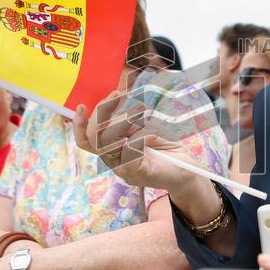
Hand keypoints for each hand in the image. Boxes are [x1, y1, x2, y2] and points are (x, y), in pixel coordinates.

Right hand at [74, 97, 197, 192]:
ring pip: (109, 140)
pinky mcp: (139, 172)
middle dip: (102, 112)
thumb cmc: (168, 150)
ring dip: (125, 120)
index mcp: (113, 153)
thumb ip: (128, 123)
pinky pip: (130, 147)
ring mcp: (125, 170)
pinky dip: (140, 134)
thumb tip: (115, 104)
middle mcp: (115, 163)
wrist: (190, 174)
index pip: (86, 141)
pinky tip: (152, 134)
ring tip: (141, 113)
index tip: (81, 105)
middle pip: (93, 138)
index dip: (79, 124)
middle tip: (118, 96)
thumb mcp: (145, 130)